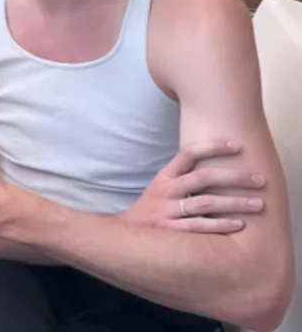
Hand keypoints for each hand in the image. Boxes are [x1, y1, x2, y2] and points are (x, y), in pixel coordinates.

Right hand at [121, 139, 265, 233]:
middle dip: (235, 177)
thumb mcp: (161, 187)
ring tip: (258, 204)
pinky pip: (200, 226)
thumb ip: (183, 177)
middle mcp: (165, 191)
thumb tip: (219, 166)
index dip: (213, 146)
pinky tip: (239, 223)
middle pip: (203, 177)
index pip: (188, 153)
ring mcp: (167, 211)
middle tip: (259, 180)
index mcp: (164, 177)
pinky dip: (221, 224)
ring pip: (206, 202)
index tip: (239, 147)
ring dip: (235, 203)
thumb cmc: (152, 210)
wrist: (125, 237)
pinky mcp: (170, 231)